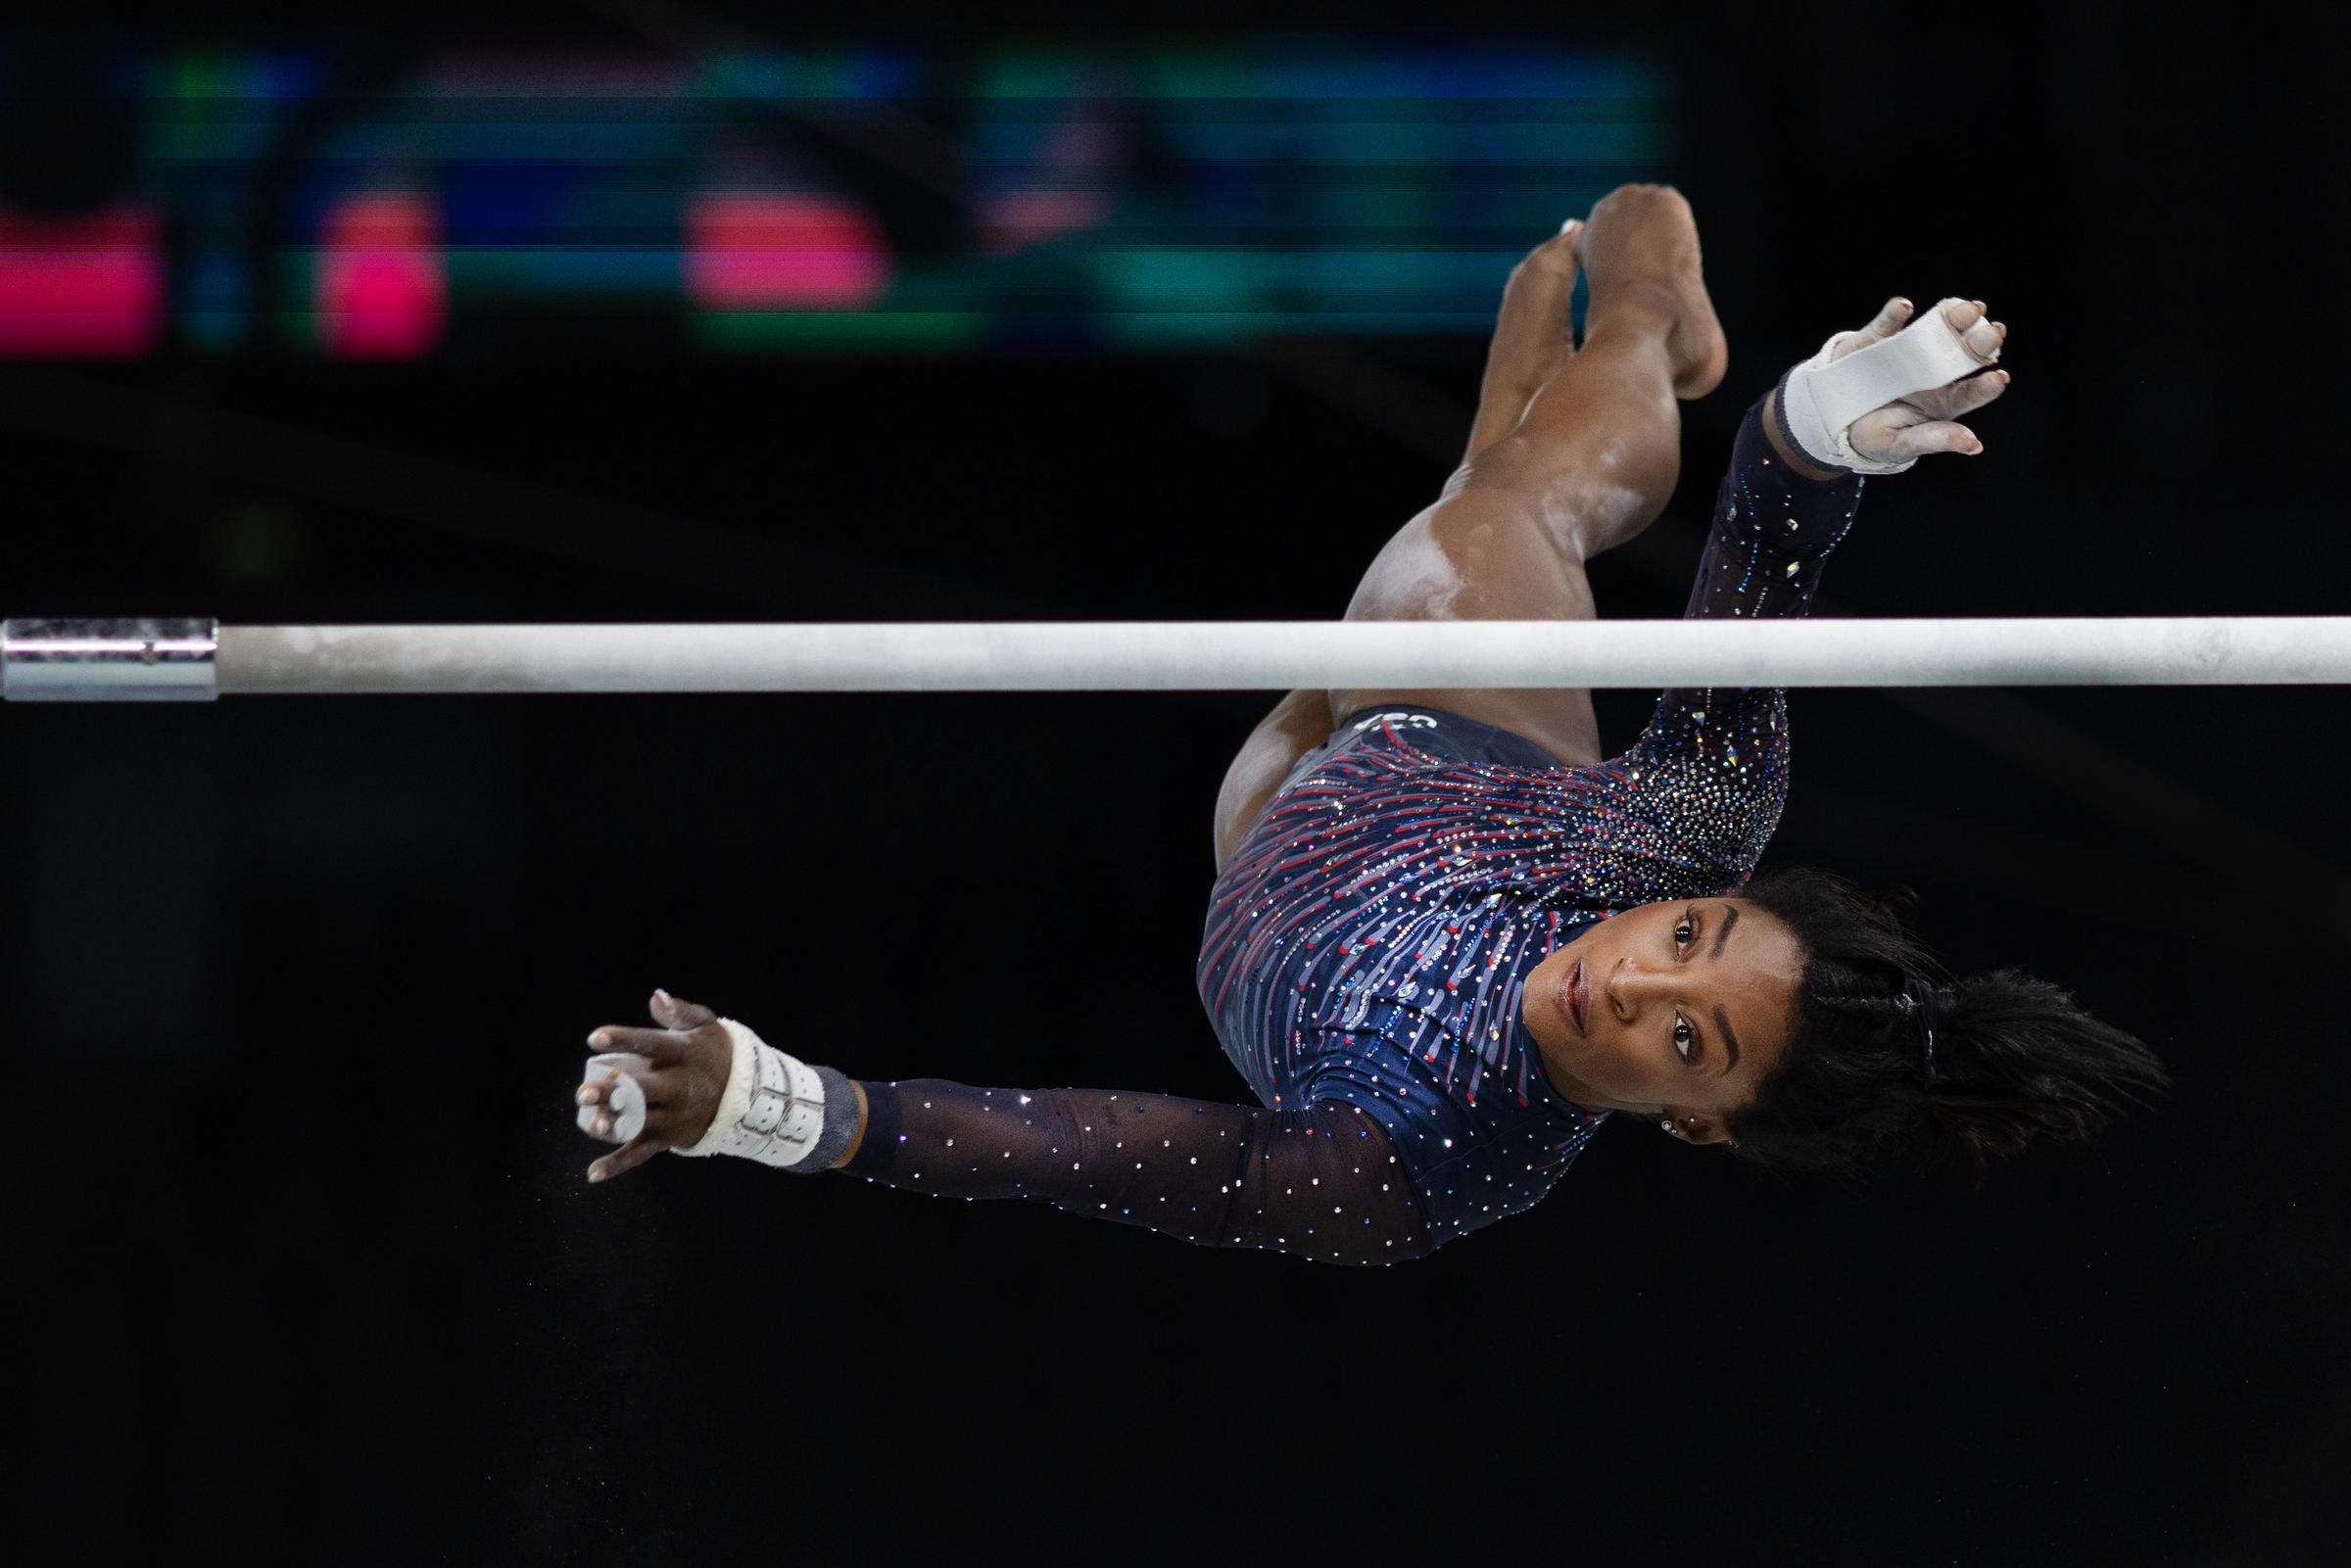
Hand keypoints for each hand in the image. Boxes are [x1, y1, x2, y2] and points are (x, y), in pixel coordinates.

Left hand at [573, 990, 733, 1182]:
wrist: (746, 1093)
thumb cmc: (711, 1051)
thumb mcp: (705, 1025)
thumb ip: (680, 1011)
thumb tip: (655, 996)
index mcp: (684, 1054)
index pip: (651, 1044)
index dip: (624, 1040)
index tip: (594, 1038)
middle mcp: (680, 1087)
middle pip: (642, 1090)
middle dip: (612, 1093)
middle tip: (583, 1092)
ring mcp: (674, 1115)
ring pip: (640, 1123)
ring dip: (614, 1126)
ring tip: (592, 1126)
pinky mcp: (669, 1137)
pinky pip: (642, 1153)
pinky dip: (618, 1164)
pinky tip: (593, 1173)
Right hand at [1834, 296, 2009, 464]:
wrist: (1836, 418)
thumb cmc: (1876, 436)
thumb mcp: (1901, 444)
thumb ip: (1934, 440)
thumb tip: (1975, 446)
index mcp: (1945, 399)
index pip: (1972, 391)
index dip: (1987, 385)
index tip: (1998, 378)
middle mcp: (1935, 369)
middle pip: (1965, 352)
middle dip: (1981, 340)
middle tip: (1993, 332)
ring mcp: (1909, 351)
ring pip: (1938, 330)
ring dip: (1955, 317)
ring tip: (1969, 309)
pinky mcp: (1879, 338)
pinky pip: (1888, 323)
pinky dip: (1894, 313)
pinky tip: (1903, 307)